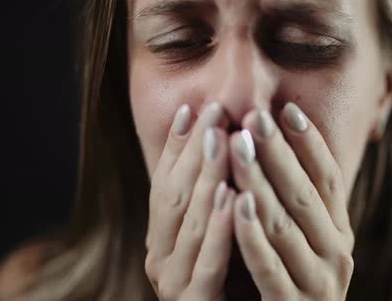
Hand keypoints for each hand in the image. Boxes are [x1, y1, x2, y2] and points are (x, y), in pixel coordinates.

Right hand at [145, 102, 235, 300]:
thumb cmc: (227, 282)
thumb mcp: (216, 235)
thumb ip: (213, 199)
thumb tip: (221, 148)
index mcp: (162, 238)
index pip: (166, 183)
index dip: (177, 146)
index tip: (193, 108)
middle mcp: (159, 258)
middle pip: (175, 195)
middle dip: (195, 151)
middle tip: (213, 110)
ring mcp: (172, 283)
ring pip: (189, 223)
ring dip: (207, 178)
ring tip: (224, 139)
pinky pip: (208, 263)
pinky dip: (218, 228)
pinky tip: (232, 196)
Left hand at [228, 102, 354, 299]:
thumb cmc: (293, 278)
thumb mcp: (304, 238)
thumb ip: (297, 201)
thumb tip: (279, 144)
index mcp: (339, 231)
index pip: (329, 179)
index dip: (309, 144)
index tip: (287, 109)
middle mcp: (337, 253)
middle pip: (305, 194)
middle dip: (278, 153)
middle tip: (253, 116)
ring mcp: (319, 282)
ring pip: (286, 224)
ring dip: (260, 182)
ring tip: (237, 145)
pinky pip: (269, 266)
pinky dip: (253, 233)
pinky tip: (236, 202)